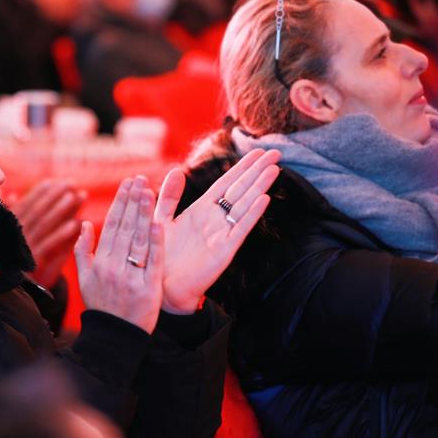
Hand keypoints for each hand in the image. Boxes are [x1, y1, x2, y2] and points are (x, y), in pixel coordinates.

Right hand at [12, 180, 84, 288]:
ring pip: (45, 224)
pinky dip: (62, 233)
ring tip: (76, 197)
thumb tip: (11, 193)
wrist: (9, 286)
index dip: (44, 190)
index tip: (61, 181)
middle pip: (38, 210)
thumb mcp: (10, 232)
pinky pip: (49, 244)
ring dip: (61, 209)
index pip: (28, 202)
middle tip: (73, 184)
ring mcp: (26, 246)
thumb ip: (14, 213)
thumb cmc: (12, 255)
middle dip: (56, 195)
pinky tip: (76, 224)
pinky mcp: (34, 260)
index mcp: (13, 224)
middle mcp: (18, 232)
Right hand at [74, 176, 164, 332]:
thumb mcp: (85, 279)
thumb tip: (83, 225)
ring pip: (139, 239)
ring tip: (150, 192)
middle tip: (140, 179)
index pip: (111, 225)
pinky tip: (159, 223)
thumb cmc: (101, 306)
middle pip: (125, 228)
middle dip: (133, 201)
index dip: (120, 202)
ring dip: (144, 214)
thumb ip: (83, 251)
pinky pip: (152, 261)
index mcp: (99, 262)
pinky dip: (156, 242)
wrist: (115, 336)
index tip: (127, 183)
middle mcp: (113, 266)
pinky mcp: (148, 287)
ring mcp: (131, 277)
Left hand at [154, 148, 280, 313]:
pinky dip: (251, 214)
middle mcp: (215, 220)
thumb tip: (175, 171)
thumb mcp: (161, 219)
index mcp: (201, 210)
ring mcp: (222, 234)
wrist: (161, 285)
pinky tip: (264, 199)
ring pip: (244, 205)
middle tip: (276, 152)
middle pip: (240, 190)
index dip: (242, 167)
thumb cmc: (160, 254)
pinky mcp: (223, 250)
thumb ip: (169, 196)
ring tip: (274, 169)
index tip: (258, 151)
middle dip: (257, 171)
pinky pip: (240, 229)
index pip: (226, 183)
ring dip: (259, 187)